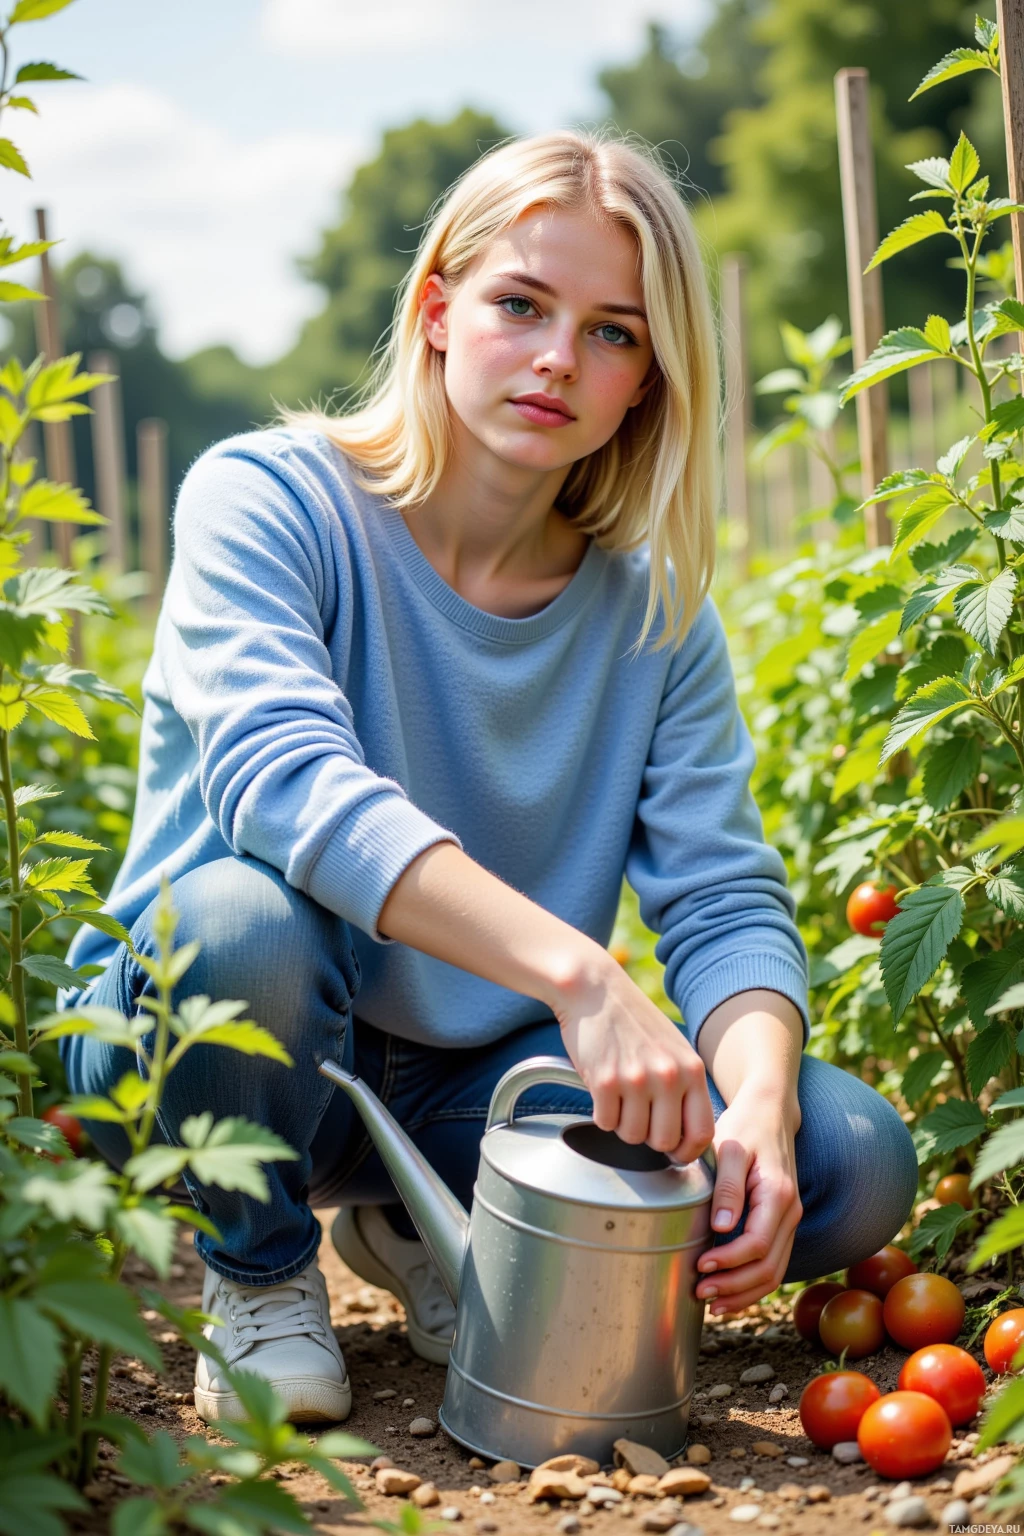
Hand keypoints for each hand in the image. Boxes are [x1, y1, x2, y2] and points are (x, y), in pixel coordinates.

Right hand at [551, 946, 713, 1163]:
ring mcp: (637, 1079)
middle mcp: (668, 1076)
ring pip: (632, 1136)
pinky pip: (605, 1122)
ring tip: (619, 1096)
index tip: (674, 1152)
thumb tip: (685, 1135)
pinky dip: (601, 1113)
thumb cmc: (633, 1021)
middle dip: (649, 1138)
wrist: (595, 990)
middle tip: (637, 1116)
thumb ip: (684, 1086)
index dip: (688, 1152)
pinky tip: (602, 1089)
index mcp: (691, 1069)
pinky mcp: (605, 1081)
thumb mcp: (674, 1048)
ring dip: (622, 1124)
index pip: (703, 1132)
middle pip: (665, 1141)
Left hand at [694, 1085, 801, 1314]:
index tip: (700, 1266)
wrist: (770, 1113)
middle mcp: (791, 1212)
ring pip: (775, 1272)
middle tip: (699, 1292)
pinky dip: (752, 1283)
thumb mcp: (731, 1147)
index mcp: (778, 1194)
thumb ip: (728, 1187)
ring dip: (744, 1293)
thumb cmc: (746, 1126)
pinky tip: (728, 1292)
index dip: (729, 1262)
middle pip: (769, 1267)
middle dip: (734, 1287)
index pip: (758, 1244)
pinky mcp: (782, 1225)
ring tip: (711, 1303)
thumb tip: (722, 1227)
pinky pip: (774, 1263)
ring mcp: (790, 1221)